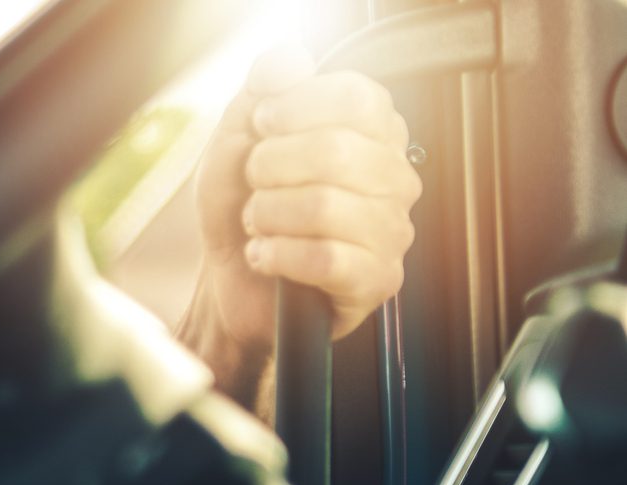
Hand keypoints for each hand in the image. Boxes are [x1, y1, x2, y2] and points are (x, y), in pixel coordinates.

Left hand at [191, 45, 421, 351]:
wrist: (231, 281)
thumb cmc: (243, 208)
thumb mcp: (237, 141)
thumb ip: (261, 91)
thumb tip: (289, 59)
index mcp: (374, 133)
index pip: (358, 96)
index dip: (296, 107)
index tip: (261, 125)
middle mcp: (395, 177)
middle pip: (336, 150)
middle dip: (269, 167)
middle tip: (253, 185)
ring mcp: (393, 230)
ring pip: (325, 206)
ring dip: (267, 215)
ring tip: (257, 224)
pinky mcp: (378, 280)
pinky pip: (325, 258)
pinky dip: (276, 255)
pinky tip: (263, 256)